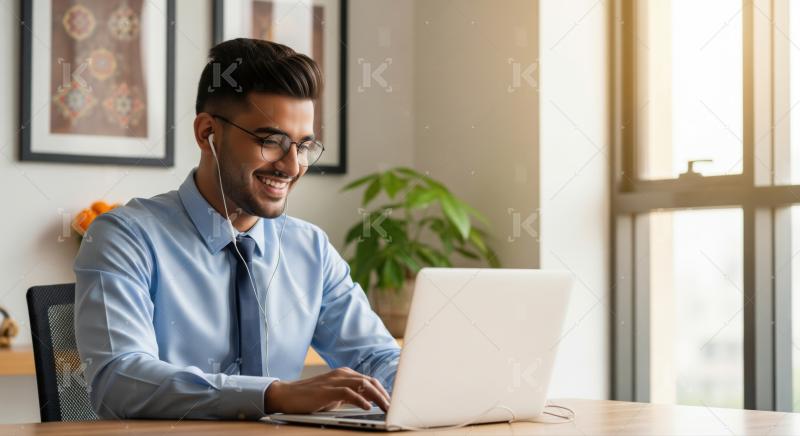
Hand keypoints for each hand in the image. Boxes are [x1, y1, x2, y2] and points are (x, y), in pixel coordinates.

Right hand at [264, 367, 390, 413]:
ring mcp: (334, 380)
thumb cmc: (310, 397)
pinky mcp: (327, 390)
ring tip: (386, 408)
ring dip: (377, 398)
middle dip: (384, 395)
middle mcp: (342, 374)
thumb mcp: (334, 396)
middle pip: (370, 382)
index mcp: (344, 374)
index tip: (391, 403)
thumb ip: (349, 396)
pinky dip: (360, 400)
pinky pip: (348, 393)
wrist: (286, 395)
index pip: (369, 380)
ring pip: (363, 385)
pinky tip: (367, 407)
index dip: (382, 391)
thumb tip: (368, 402)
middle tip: (393, 408)